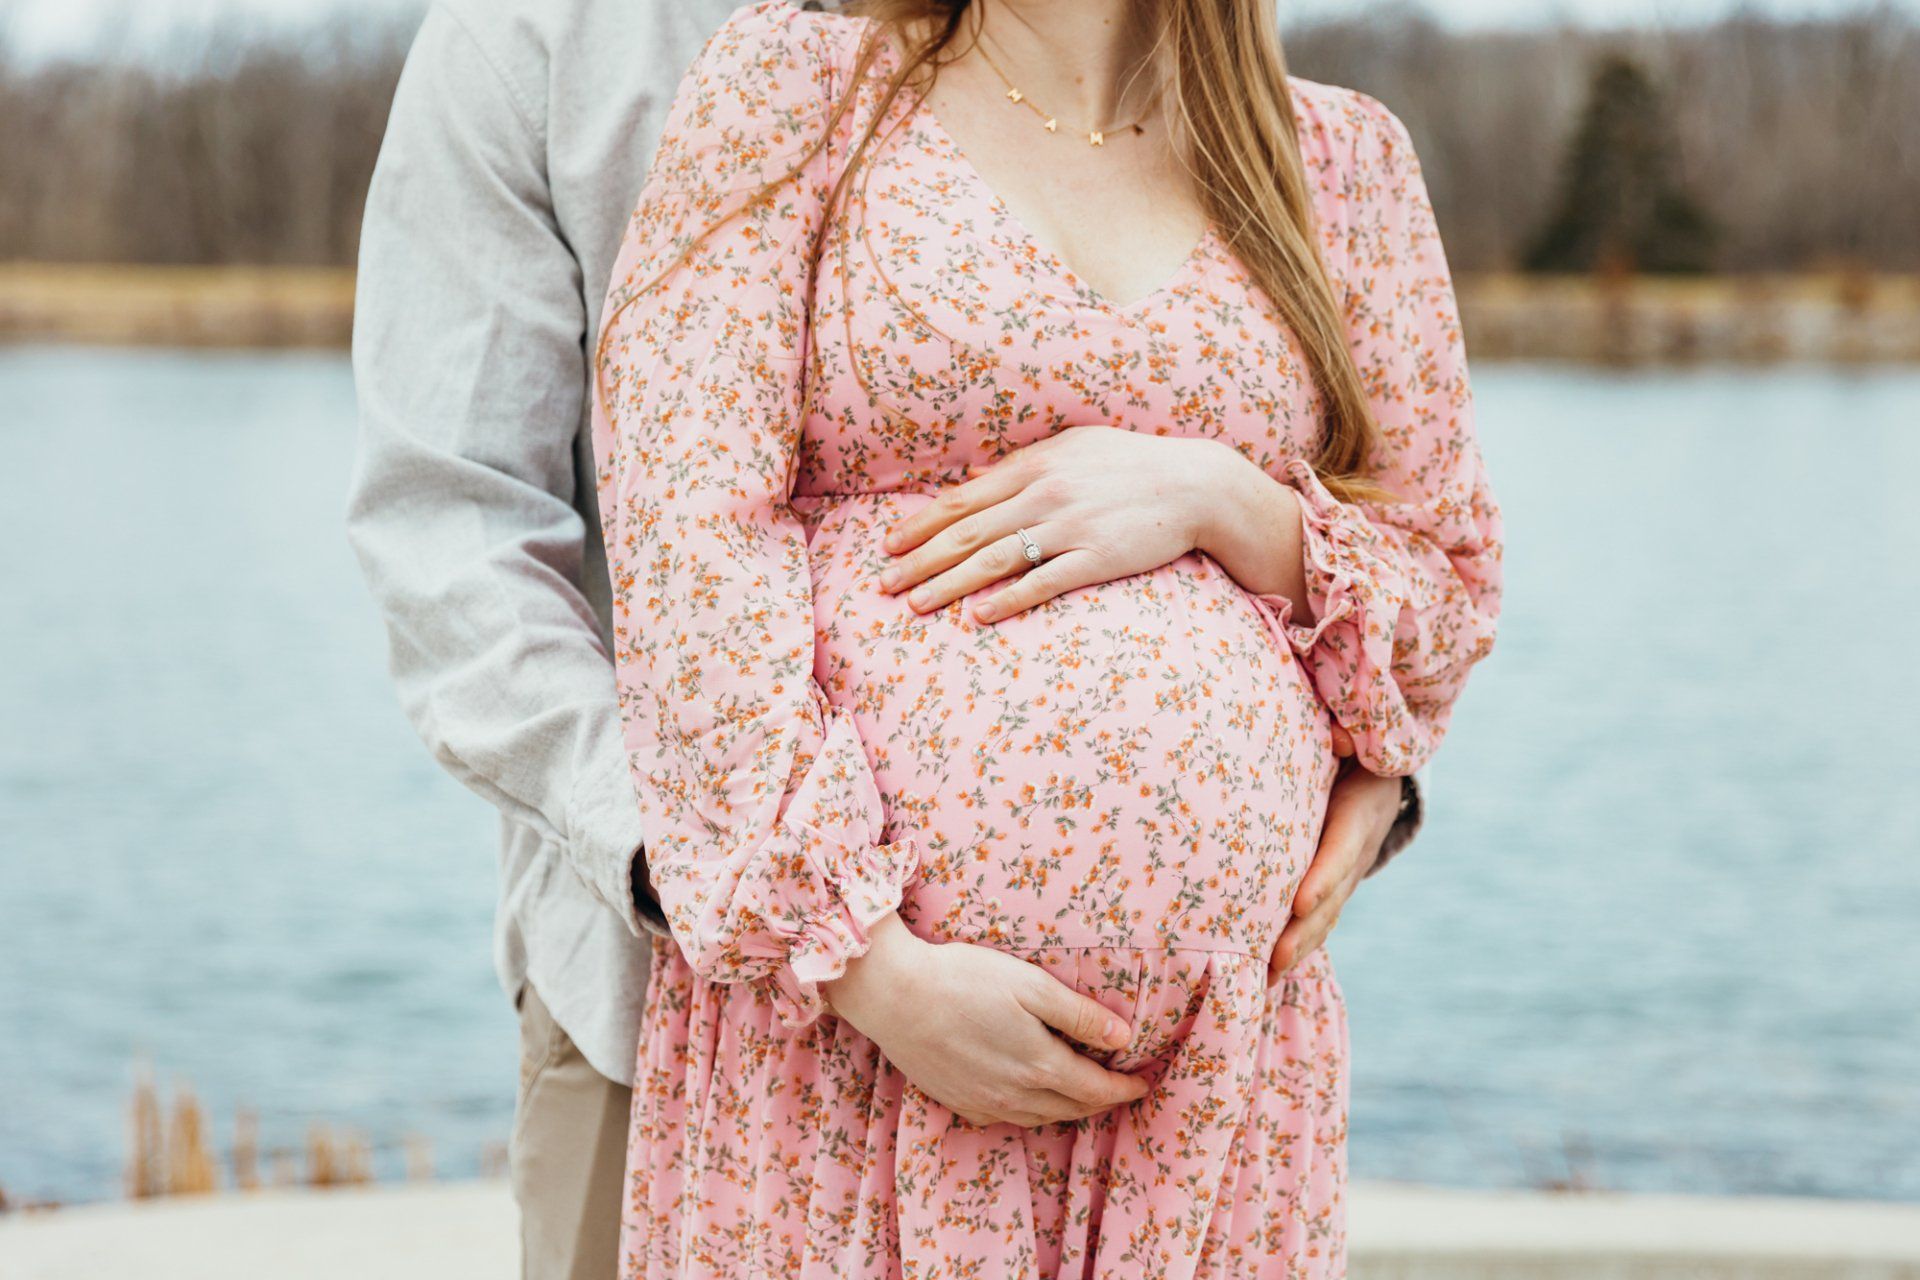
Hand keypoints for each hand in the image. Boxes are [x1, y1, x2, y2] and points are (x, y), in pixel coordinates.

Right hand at [822, 914, 1149, 1127]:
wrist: (892, 996)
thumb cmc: (962, 979)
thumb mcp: (1030, 984)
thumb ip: (1079, 1014)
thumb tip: (1124, 1039)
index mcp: (1038, 1064)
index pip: (1096, 1089)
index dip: (1125, 1088)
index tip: (1144, 1083)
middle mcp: (1014, 1094)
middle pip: (1072, 1109)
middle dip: (1102, 1102)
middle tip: (1120, 1089)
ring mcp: (983, 1103)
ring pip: (1041, 1118)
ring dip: (1069, 1110)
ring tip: (1083, 1095)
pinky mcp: (957, 1101)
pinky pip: (1007, 1118)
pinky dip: (1031, 1112)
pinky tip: (1030, 1097)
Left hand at [877, 426, 1244, 622]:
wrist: (1196, 484)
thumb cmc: (1131, 464)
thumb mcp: (1073, 448)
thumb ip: (1022, 465)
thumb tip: (973, 482)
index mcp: (1034, 466)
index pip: (963, 500)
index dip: (921, 525)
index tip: (889, 547)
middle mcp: (1044, 494)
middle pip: (967, 532)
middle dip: (919, 560)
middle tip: (884, 585)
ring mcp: (1070, 527)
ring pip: (995, 559)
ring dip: (949, 584)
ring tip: (915, 605)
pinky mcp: (1096, 558)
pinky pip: (1043, 582)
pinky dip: (1007, 599)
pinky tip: (978, 616)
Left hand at [1267, 741, 1402, 981]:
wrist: (1380, 769)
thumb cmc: (1355, 747)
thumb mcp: (1357, 737)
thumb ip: (1347, 734)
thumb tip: (1340, 740)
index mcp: (1361, 812)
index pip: (1342, 849)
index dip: (1324, 877)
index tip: (1300, 904)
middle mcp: (1358, 850)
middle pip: (1332, 896)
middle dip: (1304, 931)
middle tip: (1274, 958)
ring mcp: (1348, 872)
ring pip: (1325, 916)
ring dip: (1298, 948)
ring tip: (1265, 978)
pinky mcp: (1334, 885)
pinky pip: (1319, 919)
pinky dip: (1298, 945)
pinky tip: (1268, 973)